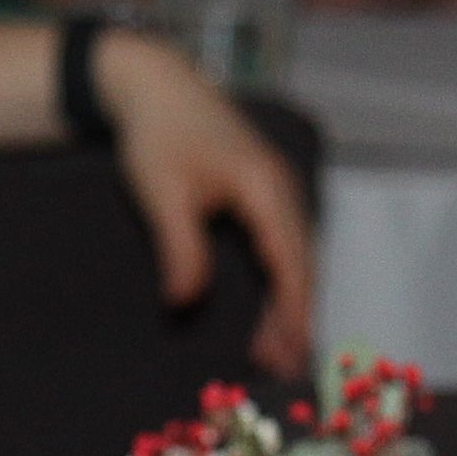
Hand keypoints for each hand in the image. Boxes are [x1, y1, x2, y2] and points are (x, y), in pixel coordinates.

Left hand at [89, 29, 317, 376]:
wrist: (155, 86)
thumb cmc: (159, 135)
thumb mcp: (163, 194)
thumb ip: (180, 249)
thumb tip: (186, 302)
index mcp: (266, 189)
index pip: (291, 264)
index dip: (294, 314)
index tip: (291, 355)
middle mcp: (282, 190)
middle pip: (302, 266)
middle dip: (296, 319)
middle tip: (283, 369)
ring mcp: (276, 190)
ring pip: (295, 258)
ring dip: (289, 304)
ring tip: (274, 351)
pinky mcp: (263, 193)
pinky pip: (282, 246)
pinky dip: (280, 282)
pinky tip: (268, 309)